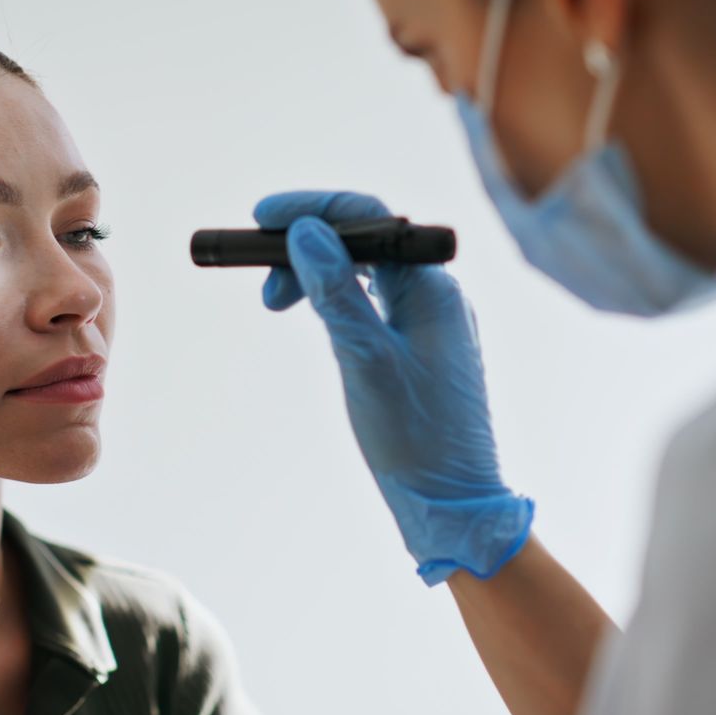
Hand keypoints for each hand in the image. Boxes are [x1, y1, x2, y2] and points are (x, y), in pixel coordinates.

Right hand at [258, 190, 533, 583]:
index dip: (312, 209)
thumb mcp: (365, 361)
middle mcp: (437, 295)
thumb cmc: (416, 440)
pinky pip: (375, 302)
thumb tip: (307, 233)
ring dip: (317, 275)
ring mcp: (431, 322)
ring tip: (276, 303)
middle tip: (262, 279)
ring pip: (367, 272)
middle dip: (307, 246)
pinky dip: (338, 301)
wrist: (454, 504)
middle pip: (366, 241)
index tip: (262, 218)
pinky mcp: (422, 348)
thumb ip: (338, 294)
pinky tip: (314, 316)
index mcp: (433, 289)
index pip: (370, 220)